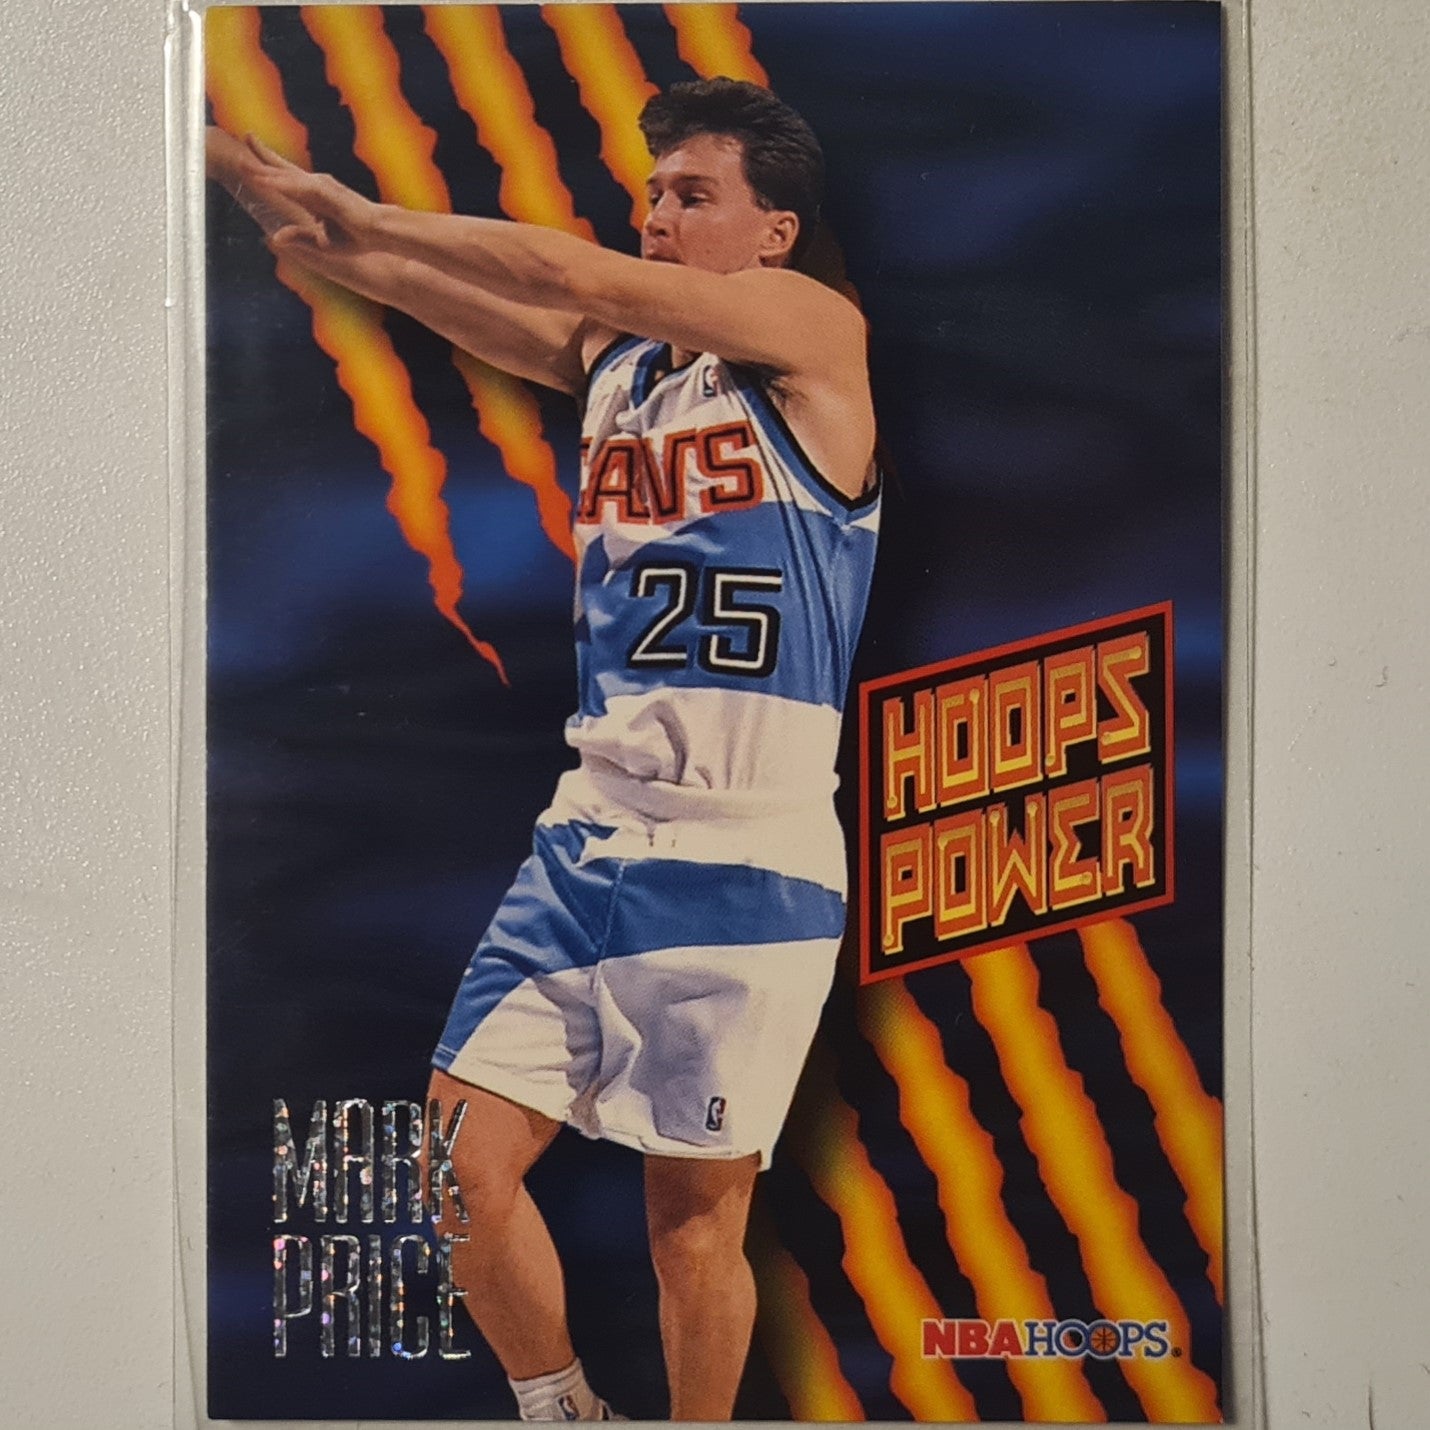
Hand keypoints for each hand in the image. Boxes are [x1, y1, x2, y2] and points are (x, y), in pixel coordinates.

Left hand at [244, 134, 380, 252]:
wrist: (378, 234)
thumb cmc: (355, 237)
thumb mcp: (321, 241)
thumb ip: (298, 237)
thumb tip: (274, 238)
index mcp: (313, 195)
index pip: (286, 176)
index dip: (266, 166)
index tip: (247, 156)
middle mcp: (315, 185)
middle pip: (283, 167)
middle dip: (261, 153)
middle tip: (244, 136)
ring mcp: (321, 187)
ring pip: (287, 176)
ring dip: (265, 170)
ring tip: (244, 162)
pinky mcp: (327, 194)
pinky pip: (299, 188)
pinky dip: (282, 184)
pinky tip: (267, 181)